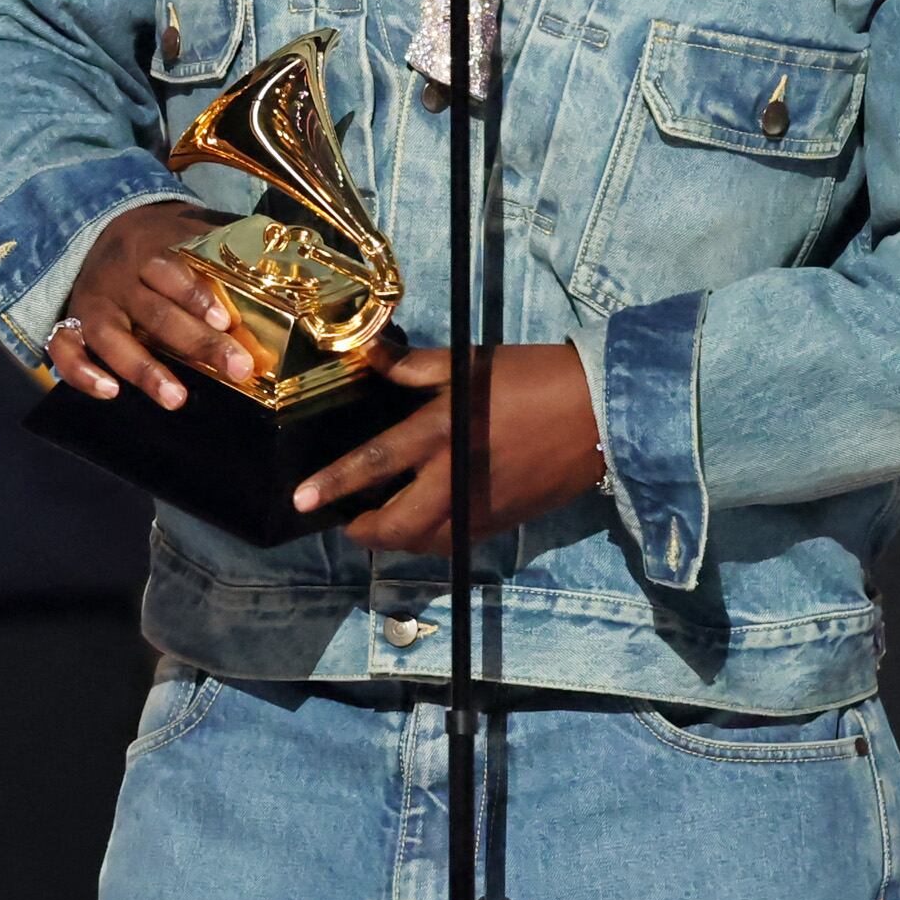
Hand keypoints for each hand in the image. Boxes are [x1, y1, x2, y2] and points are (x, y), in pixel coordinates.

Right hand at [43, 202, 257, 408]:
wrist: (96, 226)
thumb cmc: (160, 240)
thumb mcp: (190, 228)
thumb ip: (229, 241)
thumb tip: (285, 244)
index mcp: (152, 249)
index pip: (172, 270)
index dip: (196, 294)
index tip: (226, 321)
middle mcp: (120, 278)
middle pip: (155, 312)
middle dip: (196, 343)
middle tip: (236, 368)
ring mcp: (93, 304)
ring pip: (112, 337)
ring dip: (144, 369)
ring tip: (176, 398)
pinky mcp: (69, 324)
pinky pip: (63, 350)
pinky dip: (81, 372)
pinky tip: (110, 392)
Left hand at [289, 344, 605, 554]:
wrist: (597, 413)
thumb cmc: (531, 378)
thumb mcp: (469, 363)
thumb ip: (415, 367)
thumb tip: (370, 356)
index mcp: (441, 433)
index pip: (375, 464)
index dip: (334, 484)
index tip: (303, 500)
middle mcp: (454, 479)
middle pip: (396, 526)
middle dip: (364, 532)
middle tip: (348, 522)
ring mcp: (479, 506)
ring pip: (425, 543)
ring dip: (396, 540)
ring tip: (383, 524)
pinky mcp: (502, 521)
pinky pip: (455, 541)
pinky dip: (431, 539)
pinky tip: (426, 523)